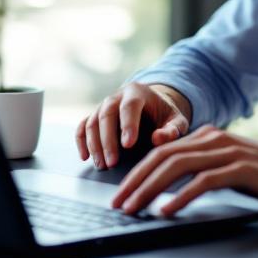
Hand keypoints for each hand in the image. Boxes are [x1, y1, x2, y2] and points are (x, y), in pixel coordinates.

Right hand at [75, 83, 190, 169]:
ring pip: (92, 122)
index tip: (128, 145)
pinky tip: (85, 157)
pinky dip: (81, 141)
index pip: (130, 106)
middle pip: (107, 114)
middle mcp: (116, 97)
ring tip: (102, 165)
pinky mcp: (94, 116)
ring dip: (94, 145)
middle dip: (108, 140)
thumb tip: (158, 139)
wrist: (151, 105)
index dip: (128, 124)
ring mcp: (103, 106)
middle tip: (112, 163)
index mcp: (137, 92)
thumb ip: (172, 129)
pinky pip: (82, 126)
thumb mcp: (176, 119)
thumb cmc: (164, 115)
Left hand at [110, 125, 257, 216]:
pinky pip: (204, 181)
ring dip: (150, 189)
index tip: (120, 193)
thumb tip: (170, 188)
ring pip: (178, 167)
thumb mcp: (231, 166)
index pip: (162, 152)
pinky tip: (167, 209)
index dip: (137, 173)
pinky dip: (181, 196)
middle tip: (118, 204)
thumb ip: (204, 169)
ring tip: (134, 208)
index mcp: (208, 137)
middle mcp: (215, 140)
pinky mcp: (243, 169)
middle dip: (135, 182)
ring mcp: (229, 152)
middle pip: (163, 157)